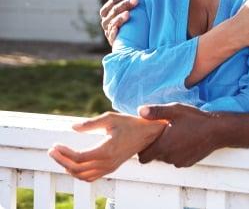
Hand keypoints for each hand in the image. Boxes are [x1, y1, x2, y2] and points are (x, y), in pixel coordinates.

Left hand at [48, 112, 165, 181]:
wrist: (148, 133)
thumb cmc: (130, 123)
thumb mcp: (111, 118)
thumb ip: (91, 124)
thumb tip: (73, 127)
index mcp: (107, 150)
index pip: (79, 158)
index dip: (64, 153)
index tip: (55, 145)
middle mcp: (108, 162)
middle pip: (77, 169)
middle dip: (61, 161)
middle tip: (52, 151)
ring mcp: (109, 167)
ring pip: (82, 176)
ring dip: (68, 168)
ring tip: (60, 157)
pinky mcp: (111, 168)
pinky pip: (90, 177)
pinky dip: (78, 173)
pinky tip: (73, 164)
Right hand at [100, 0, 138, 45]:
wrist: (130, 42)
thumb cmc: (126, 21)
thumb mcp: (123, 8)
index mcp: (107, 11)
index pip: (113, 1)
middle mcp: (105, 21)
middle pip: (113, 10)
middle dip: (125, 4)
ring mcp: (108, 31)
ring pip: (112, 22)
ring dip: (120, 17)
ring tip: (129, 13)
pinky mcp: (113, 41)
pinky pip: (112, 35)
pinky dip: (115, 30)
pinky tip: (119, 28)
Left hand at [138, 103, 221, 166]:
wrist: (217, 130)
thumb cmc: (195, 119)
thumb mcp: (175, 110)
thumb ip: (155, 112)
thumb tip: (140, 111)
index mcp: (163, 146)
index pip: (143, 157)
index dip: (143, 149)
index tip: (149, 138)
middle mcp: (169, 157)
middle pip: (154, 158)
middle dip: (156, 148)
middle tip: (163, 134)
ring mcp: (179, 161)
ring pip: (166, 159)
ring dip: (167, 150)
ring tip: (176, 135)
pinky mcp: (188, 163)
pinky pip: (177, 160)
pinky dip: (178, 153)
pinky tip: (185, 141)